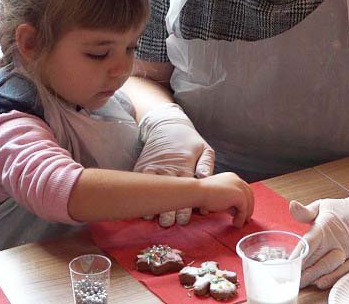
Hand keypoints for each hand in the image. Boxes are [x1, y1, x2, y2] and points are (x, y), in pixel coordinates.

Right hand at [133, 103, 214, 226]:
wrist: (166, 124)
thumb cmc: (189, 140)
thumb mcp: (204, 148)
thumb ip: (207, 164)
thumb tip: (206, 179)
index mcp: (185, 163)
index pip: (186, 188)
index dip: (184, 206)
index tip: (184, 219)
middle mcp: (168, 166)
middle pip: (168, 191)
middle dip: (167, 209)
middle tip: (168, 223)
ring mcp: (154, 166)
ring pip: (153, 188)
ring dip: (153, 203)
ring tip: (154, 219)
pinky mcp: (142, 165)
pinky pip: (141, 182)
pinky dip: (141, 194)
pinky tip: (143, 208)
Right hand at [196, 172, 253, 226]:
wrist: (198, 192)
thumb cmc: (203, 194)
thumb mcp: (219, 196)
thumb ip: (229, 200)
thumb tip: (237, 211)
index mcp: (232, 177)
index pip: (244, 189)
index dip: (245, 201)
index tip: (242, 211)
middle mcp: (237, 179)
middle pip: (249, 195)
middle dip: (248, 208)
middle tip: (245, 219)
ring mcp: (239, 186)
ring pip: (248, 203)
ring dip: (245, 215)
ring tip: (239, 224)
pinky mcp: (239, 195)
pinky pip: (244, 209)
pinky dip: (241, 218)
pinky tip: (236, 224)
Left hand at [289, 174, 348, 288]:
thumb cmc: (343, 210)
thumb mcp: (323, 205)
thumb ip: (305, 211)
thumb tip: (292, 206)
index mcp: (326, 226)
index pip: (308, 243)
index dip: (297, 255)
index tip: (288, 263)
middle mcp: (337, 240)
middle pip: (317, 258)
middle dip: (302, 270)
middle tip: (290, 278)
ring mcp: (348, 251)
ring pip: (329, 267)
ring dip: (314, 276)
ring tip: (301, 283)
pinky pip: (343, 272)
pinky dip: (331, 278)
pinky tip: (320, 283)